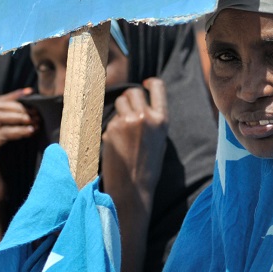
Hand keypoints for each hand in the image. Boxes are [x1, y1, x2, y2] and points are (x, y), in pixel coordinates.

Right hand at [0, 87, 34, 260]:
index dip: (13, 95)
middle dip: (20, 107)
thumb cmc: (1, 170)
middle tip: (37, 114)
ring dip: (21, 117)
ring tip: (36, 122)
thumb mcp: (4, 144)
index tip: (31, 92)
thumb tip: (29, 110)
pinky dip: (19, 130)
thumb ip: (8, 127)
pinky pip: (3, 133)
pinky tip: (31, 132)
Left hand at [101, 78, 169, 212]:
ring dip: (120, 110)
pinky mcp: (111, 129)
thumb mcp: (159, 140)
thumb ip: (153, 120)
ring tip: (123, 131)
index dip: (150, 82)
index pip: (158, 87)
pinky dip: (112, 129)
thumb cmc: (148, 167)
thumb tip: (144, 104)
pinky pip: (111, 120)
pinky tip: (117, 146)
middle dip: (130, 97)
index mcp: (161, 120)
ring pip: (119, 102)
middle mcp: (145, 117)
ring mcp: (126, 122)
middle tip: (128, 109)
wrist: (132, 188)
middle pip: (133, 92)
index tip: (145, 83)